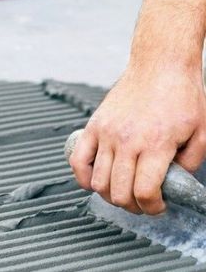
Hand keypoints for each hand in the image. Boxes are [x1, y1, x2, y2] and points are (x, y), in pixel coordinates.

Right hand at [70, 65, 205, 214]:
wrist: (159, 64)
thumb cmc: (181, 93)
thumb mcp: (202, 130)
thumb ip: (190, 162)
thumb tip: (176, 182)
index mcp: (156, 144)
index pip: (145, 191)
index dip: (152, 207)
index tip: (158, 206)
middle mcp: (127, 141)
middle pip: (119, 192)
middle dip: (132, 206)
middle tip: (142, 203)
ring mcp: (106, 134)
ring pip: (98, 181)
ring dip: (110, 195)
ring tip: (122, 192)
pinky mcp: (93, 127)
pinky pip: (78, 161)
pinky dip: (82, 177)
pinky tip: (94, 181)